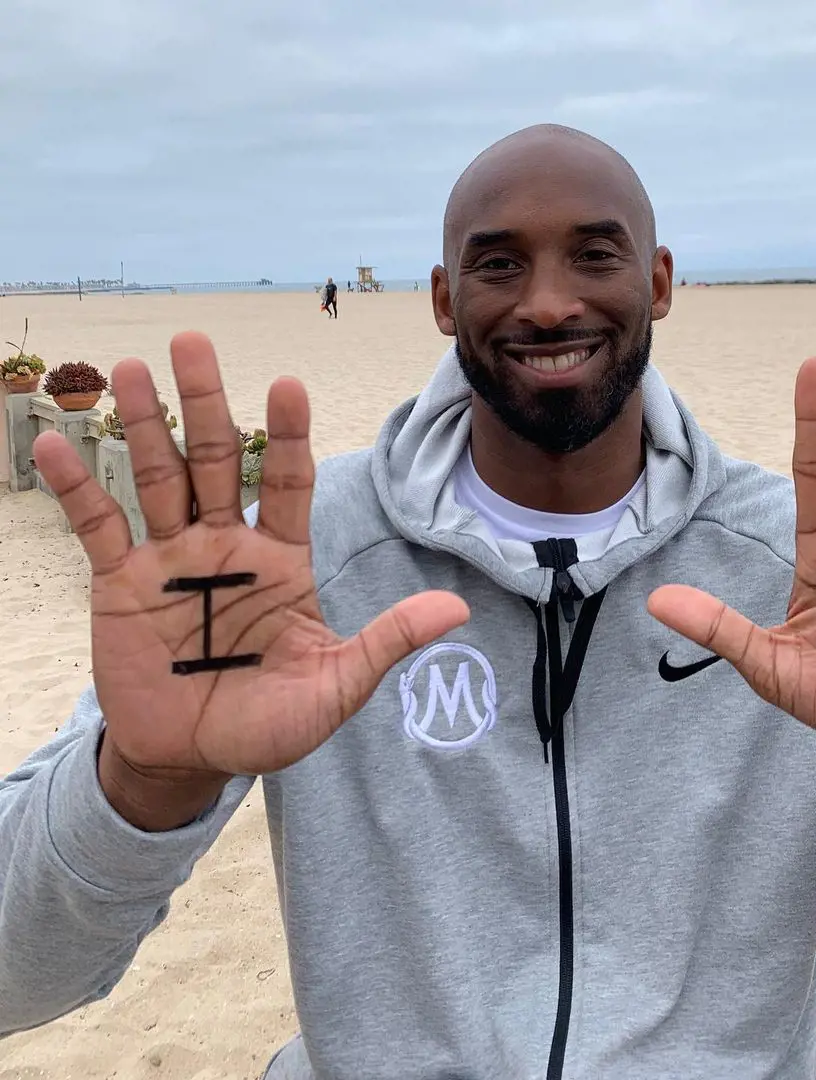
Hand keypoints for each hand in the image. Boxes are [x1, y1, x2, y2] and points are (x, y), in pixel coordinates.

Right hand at [35, 332, 467, 826]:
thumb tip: (457, 613)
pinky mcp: (121, 582)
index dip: (286, 437)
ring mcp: (172, 559)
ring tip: (128, 369)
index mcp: (282, 560)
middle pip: (215, 461)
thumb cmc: (271, 723)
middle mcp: (227, 546)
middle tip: (194, 341)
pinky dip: (77, 485)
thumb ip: (385, 643)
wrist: (195, 759)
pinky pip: (97, 525)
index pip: (287, 483)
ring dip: (142, 424)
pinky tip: (55, 440)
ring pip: (157, 477)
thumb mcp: (335, 686)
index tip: (288, 386)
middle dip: (205, 404)